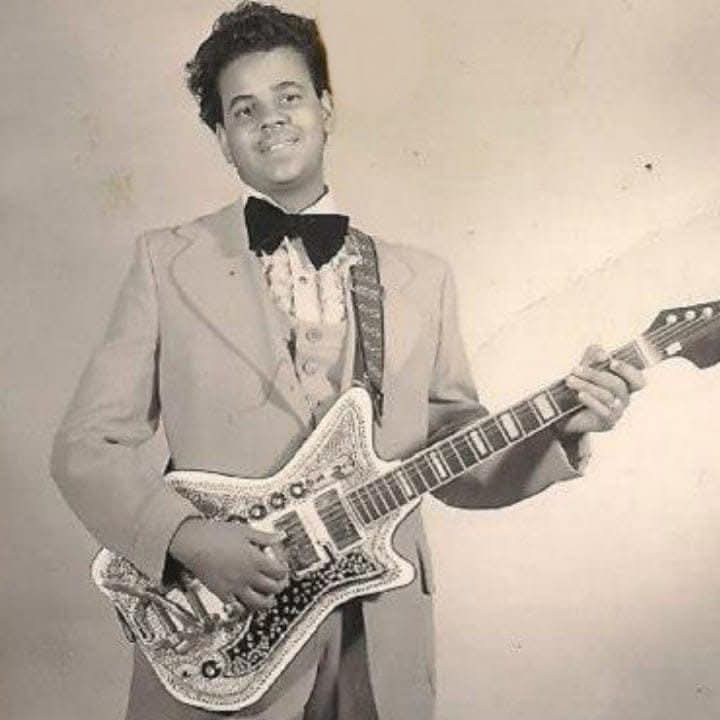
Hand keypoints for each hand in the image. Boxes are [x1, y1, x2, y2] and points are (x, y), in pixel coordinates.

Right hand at [169, 518, 288, 611]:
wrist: (193, 542)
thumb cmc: (216, 534)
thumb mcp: (245, 531)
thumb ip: (264, 537)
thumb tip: (279, 537)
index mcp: (255, 560)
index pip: (279, 572)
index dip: (284, 571)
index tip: (284, 569)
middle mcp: (247, 576)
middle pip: (272, 588)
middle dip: (279, 586)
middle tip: (280, 583)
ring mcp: (235, 586)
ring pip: (257, 602)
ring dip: (267, 602)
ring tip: (269, 599)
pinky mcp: (222, 593)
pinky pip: (236, 606)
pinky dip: (244, 606)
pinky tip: (245, 602)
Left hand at [557, 344, 644, 435]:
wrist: (566, 411)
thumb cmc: (580, 385)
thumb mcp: (586, 366)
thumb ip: (594, 355)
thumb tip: (604, 355)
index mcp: (624, 384)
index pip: (638, 380)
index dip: (628, 371)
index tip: (611, 362)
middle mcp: (624, 398)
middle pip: (618, 385)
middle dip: (595, 375)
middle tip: (575, 369)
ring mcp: (618, 411)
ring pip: (607, 396)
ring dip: (587, 386)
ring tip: (570, 380)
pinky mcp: (608, 423)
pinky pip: (605, 412)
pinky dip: (592, 401)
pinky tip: (580, 395)